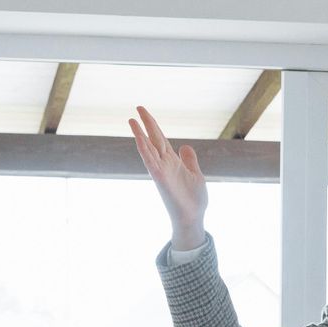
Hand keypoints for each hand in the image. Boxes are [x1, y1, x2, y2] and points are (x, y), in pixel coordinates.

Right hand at [129, 105, 208, 248]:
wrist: (193, 218)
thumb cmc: (193, 200)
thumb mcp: (195, 174)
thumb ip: (189, 160)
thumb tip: (185, 146)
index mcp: (172, 161)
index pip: (160, 138)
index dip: (153, 125)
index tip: (144, 112)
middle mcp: (165, 164)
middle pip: (153, 138)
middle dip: (146, 123)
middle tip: (137, 108)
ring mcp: (161, 171)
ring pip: (148, 149)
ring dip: (140, 135)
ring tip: (132, 120)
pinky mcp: (161, 180)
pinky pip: (151, 163)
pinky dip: (145, 151)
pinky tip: (140, 139)